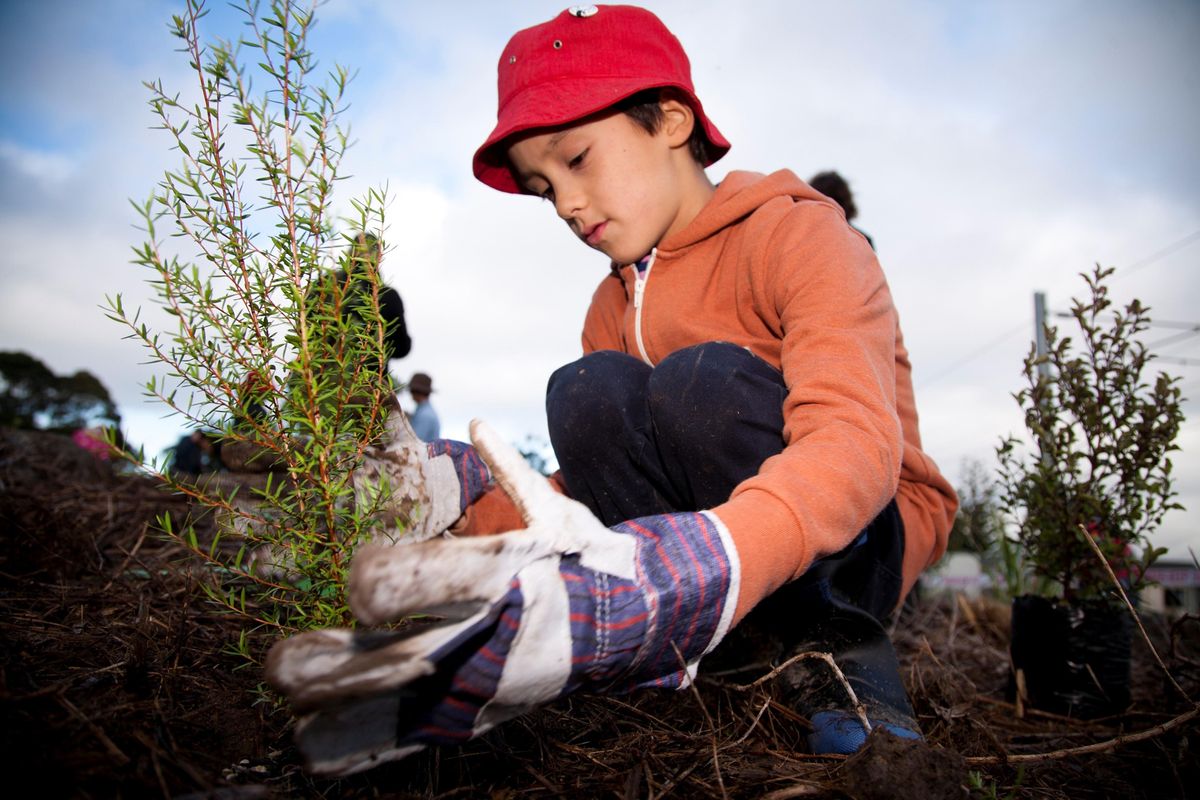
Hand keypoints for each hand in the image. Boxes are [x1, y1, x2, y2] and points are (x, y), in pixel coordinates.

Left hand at [266, 419, 739, 775]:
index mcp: (501, 582)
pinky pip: (413, 745)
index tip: (353, 566)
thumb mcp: (555, 511)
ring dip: (333, 716)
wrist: (629, 629)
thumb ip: (508, 472)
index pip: (425, 583)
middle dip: (330, 667)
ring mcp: (484, 690)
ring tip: (289, 712)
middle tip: (278, 664)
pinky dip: (358, 750)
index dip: (378, 577)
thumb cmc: (583, 561)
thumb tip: (477, 423)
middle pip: (394, 663)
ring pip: (397, 716)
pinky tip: (312, 746)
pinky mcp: (479, 719)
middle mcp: (487, 641)